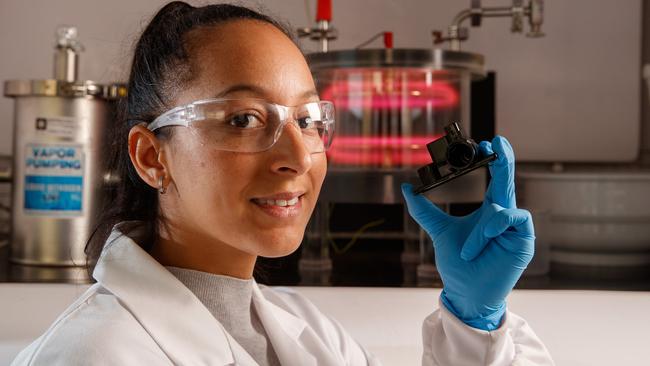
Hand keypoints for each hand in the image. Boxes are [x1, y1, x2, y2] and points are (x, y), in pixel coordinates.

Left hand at [402, 136, 534, 330]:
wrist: (465, 292)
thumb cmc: (457, 263)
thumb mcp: (439, 231)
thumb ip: (424, 210)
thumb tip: (406, 188)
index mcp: (489, 210)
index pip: (495, 178)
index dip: (494, 159)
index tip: (485, 143)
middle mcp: (504, 215)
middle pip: (508, 180)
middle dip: (505, 160)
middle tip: (497, 142)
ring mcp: (516, 228)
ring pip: (502, 207)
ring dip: (482, 227)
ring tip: (468, 250)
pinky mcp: (524, 241)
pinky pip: (512, 219)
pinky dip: (492, 228)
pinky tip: (480, 243)